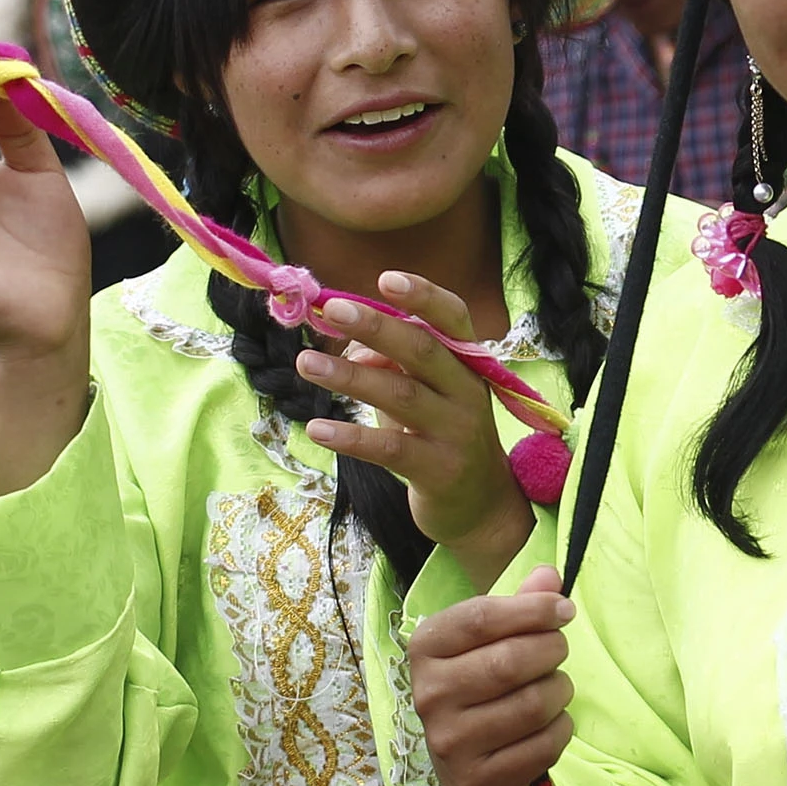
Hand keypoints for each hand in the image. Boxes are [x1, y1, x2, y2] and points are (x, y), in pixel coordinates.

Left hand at [295, 274, 533, 575]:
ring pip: (400, 395)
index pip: (453, 318)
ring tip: (305, 363)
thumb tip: (347, 350)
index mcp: (468, 365)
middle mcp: (468, 393)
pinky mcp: (439, 471)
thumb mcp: (425, 396)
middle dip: (376, 326)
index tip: (385, 278)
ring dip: (349, 377)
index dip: (423, 296)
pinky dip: (351, 436)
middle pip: (423, 350)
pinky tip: (317, 428)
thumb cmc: (443, 438)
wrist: (481, 507)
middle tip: (332, 309)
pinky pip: (389, 448)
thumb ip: (391, 367)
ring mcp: (456, 433)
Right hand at [406, 567, 575, 785]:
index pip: (481, 617)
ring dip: (560, 690)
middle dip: (552, 650)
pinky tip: (550, 725)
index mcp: (425, 648)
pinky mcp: (477, 780)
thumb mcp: (491, 641)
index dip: (532, 609)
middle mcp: (428, 695)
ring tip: (555, 688)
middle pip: (510, 660)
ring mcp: (449, 743)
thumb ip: (520, 606)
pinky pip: (543, 744)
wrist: (470, 769)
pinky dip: (561, 729)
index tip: (565, 610)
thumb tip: (551, 574)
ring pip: (533, 703)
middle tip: (559, 650)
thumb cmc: (483, 688)